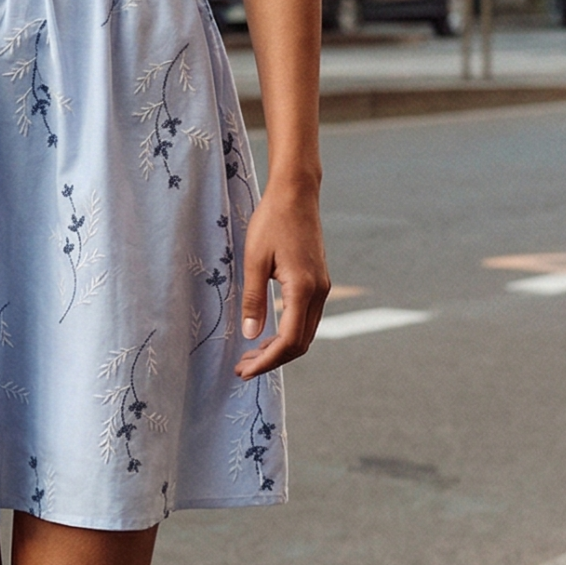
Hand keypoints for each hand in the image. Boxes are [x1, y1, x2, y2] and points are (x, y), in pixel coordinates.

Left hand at [234, 184, 329, 377]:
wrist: (296, 194)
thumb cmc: (272, 222)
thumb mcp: (254, 260)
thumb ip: (253, 299)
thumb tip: (251, 334)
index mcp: (303, 289)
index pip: (289, 341)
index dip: (268, 361)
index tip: (245, 370)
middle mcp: (318, 292)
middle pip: (300, 343)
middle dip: (272, 360)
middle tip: (243, 367)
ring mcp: (322, 288)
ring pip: (305, 333)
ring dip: (280, 348)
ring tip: (251, 354)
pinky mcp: (318, 282)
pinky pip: (306, 318)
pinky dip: (288, 332)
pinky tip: (267, 334)